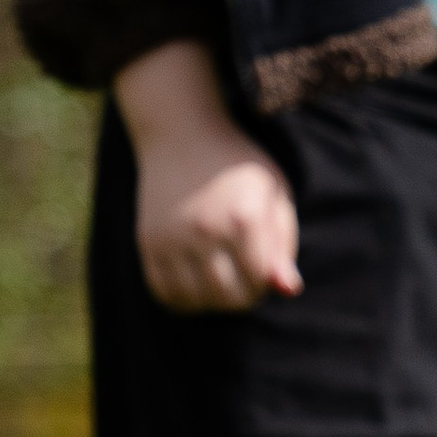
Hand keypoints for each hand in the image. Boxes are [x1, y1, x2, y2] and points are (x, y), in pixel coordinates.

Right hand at [113, 40, 302, 313]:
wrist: (183, 134)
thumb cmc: (238, 167)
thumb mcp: (274, 195)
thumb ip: (284, 245)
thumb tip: (288, 291)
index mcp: (243, 217)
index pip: (259, 281)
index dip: (266, 284)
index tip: (264, 272)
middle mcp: (204, 230)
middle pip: (227, 296)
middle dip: (242, 297)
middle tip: (244, 281)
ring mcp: (171, 237)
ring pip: (194, 300)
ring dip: (212, 301)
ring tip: (220, 281)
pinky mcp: (147, 242)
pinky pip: (164, 292)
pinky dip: (182, 299)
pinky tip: (195, 284)